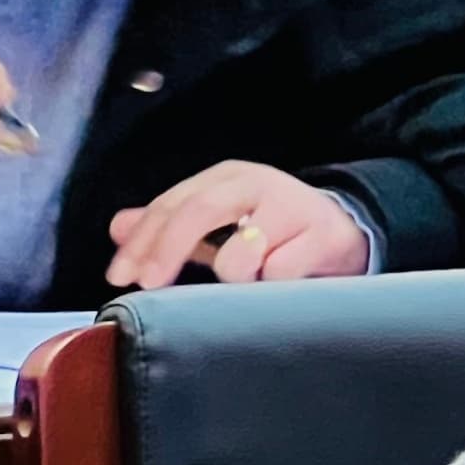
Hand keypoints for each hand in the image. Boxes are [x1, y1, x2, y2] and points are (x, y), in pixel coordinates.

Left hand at [105, 161, 373, 289]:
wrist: (346, 231)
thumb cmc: (272, 231)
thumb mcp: (220, 223)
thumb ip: (169, 225)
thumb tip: (118, 226)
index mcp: (229, 178)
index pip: (173, 204)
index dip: (142, 241)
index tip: (121, 277)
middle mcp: (260, 183)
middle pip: (199, 211)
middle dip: (167, 251)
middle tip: (149, 285)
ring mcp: (294, 207)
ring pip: (240, 253)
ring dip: (236, 277)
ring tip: (251, 280)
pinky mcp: (323, 235)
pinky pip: (279, 273)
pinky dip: (271, 286)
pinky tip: (282, 282)